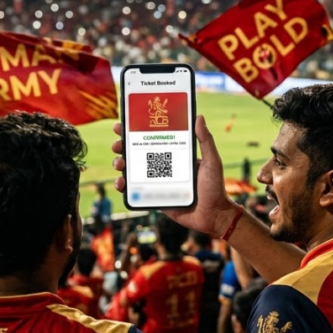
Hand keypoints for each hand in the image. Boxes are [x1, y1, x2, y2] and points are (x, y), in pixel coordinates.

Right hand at [111, 115, 238, 235]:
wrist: (213, 215)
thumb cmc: (215, 187)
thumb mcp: (212, 161)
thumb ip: (206, 140)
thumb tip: (199, 117)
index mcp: (175, 154)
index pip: (153, 138)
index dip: (137, 130)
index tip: (124, 124)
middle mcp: (164, 166)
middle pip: (138, 152)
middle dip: (123, 146)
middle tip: (117, 144)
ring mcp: (158, 181)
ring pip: (133, 170)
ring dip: (120, 164)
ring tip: (119, 163)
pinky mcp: (154, 196)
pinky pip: (135, 190)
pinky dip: (124, 185)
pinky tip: (121, 182)